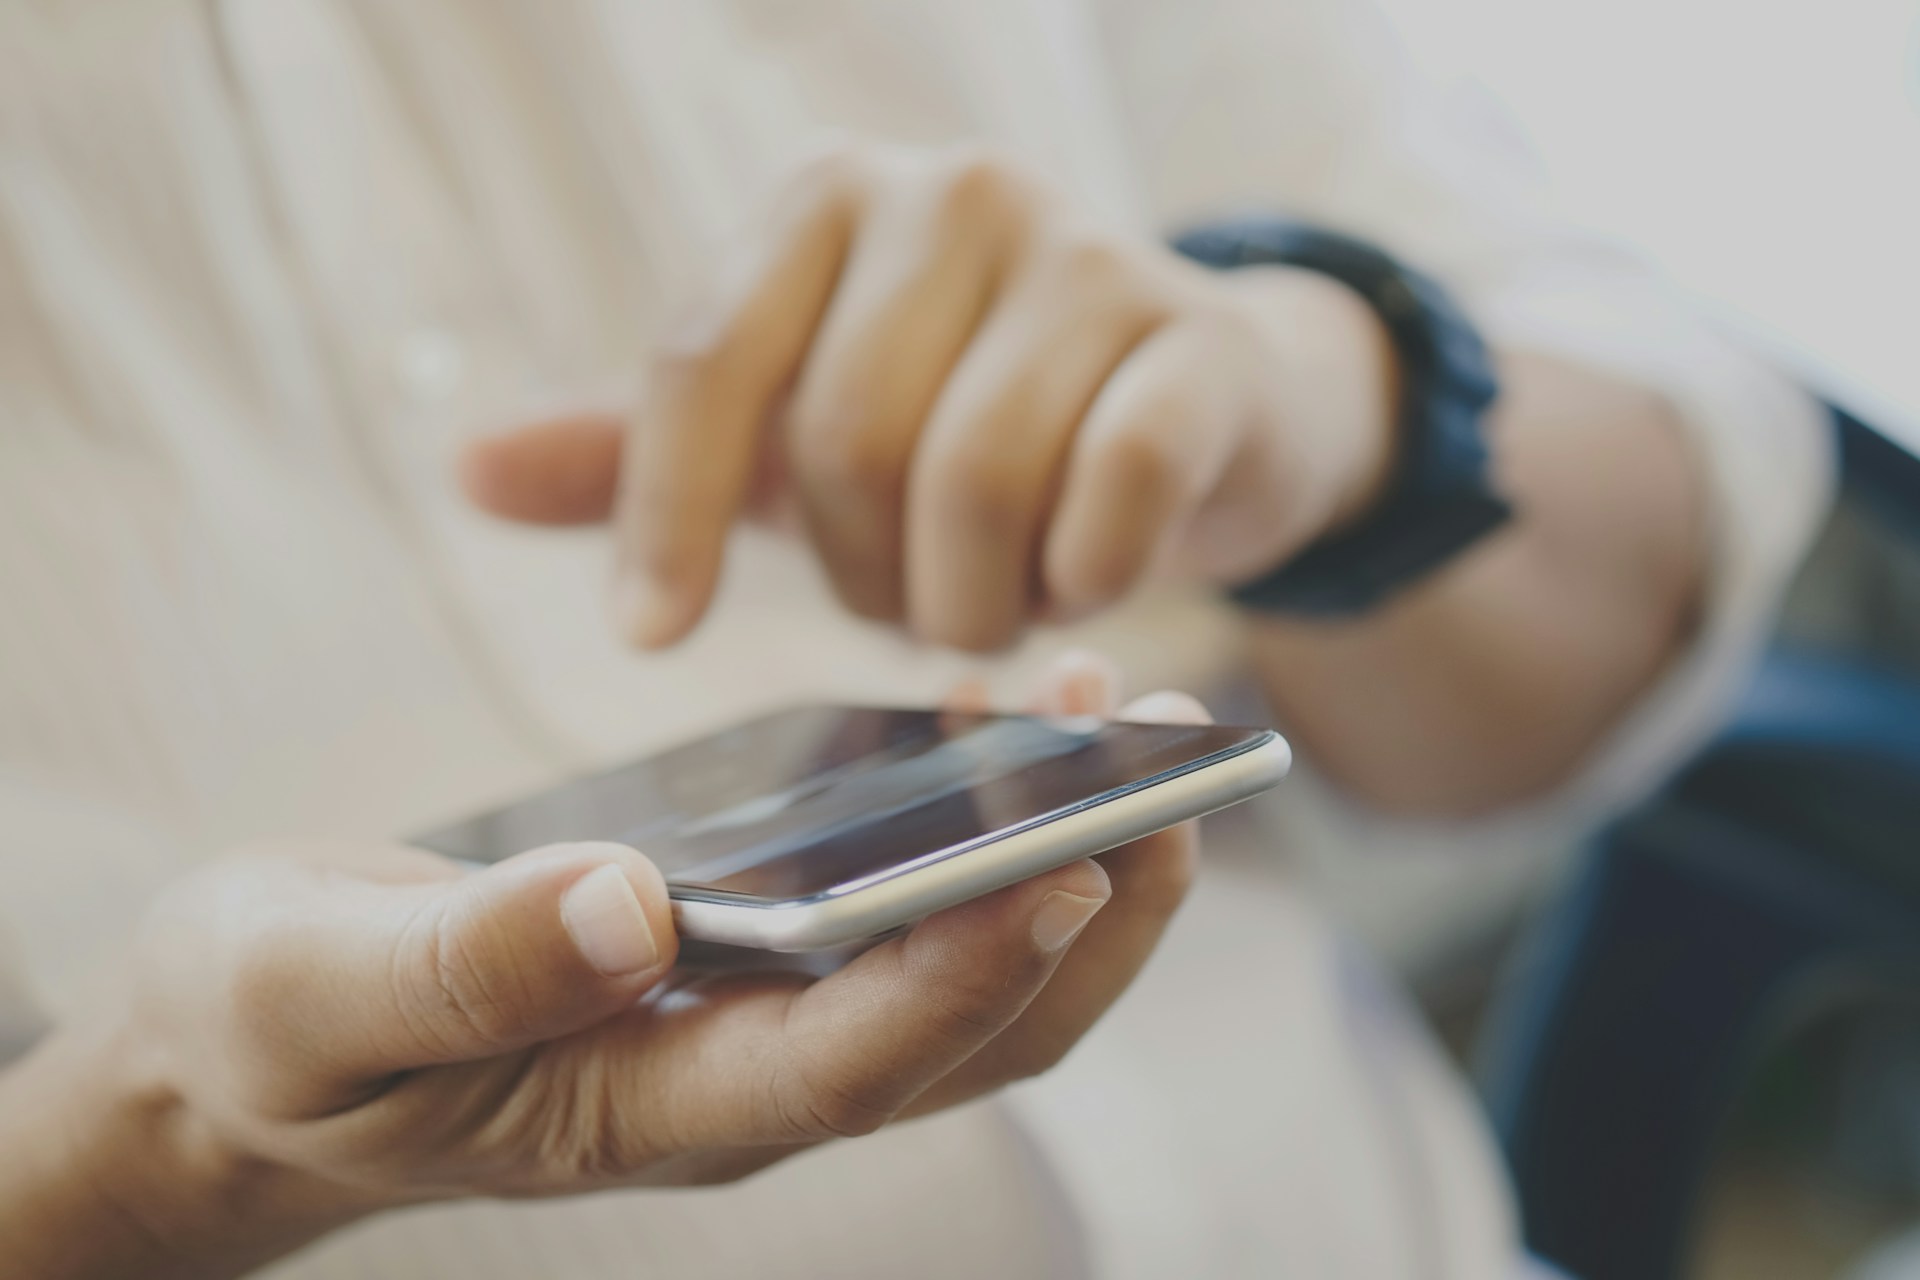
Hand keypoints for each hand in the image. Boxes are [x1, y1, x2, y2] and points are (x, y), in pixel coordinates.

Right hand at [0, 654, 1203, 1279]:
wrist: (243, 1049)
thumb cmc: (264, 1029)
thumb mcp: (309, 990)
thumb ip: (454, 963)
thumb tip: (629, 904)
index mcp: (644, 1108)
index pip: (847, 1064)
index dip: (962, 974)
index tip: (1057, 863)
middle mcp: (736, 1082)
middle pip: (968, 1033)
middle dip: (1083, 913)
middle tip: (1174, 770)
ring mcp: (755, 1026)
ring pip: (966, 974)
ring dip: (1063, 859)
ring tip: (1120, 712)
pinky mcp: (748, 962)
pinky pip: (903, 909)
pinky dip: (974, 826)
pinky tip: (993, 713)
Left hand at [461, 142, 1395, 651]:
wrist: (1193, 398)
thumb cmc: (963, 415)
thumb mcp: (793, 430)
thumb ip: (645, 451)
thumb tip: (466, 469)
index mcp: (826, 199)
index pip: (705, 360)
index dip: (665, 516)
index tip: (650, 641)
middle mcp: (953, 192)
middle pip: (844, 445)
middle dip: (865, 581)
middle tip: (906, 614)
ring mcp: (1088, 252)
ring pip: (975, 482)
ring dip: (971, 603)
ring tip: (990, 612)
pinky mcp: (1196, 340)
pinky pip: (1112, 491)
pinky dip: (1084, 580)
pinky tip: (1084, 588)